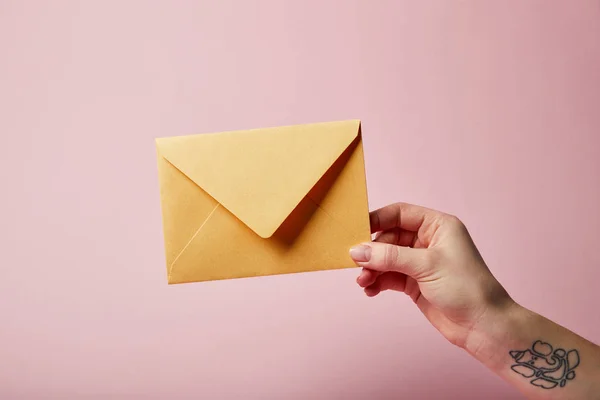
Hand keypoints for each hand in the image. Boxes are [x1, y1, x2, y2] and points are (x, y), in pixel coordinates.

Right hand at [350, 202, 513, 347]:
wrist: (483, 327)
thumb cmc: (467, 288)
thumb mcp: (426, 265)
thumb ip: (389, 256)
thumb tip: (357, 251)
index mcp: (437, 226)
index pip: (400, 213)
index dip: (377, 219)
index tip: (355, 229)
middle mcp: (428, 241)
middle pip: (389, 237)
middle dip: (372, 251)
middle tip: (356, 263)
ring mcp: (420, 262)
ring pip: (386, 258)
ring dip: (372, 269)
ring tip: (363, 282)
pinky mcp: (415, 282)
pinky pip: (389, 276)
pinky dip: (378, 281)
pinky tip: (371, 290)